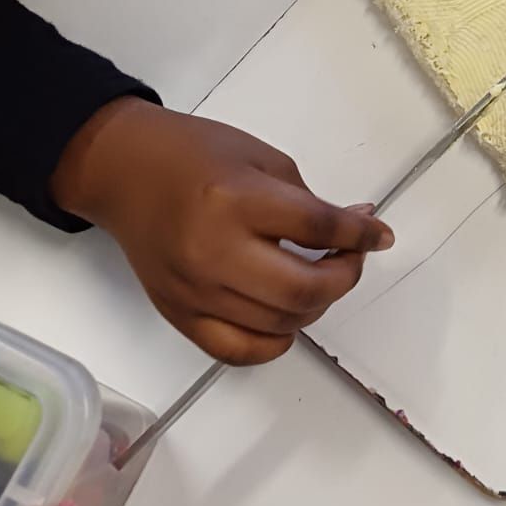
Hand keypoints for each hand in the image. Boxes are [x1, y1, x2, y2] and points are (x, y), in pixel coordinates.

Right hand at [50, 98, 393, 364]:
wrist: (124, 171)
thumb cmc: (195, 154)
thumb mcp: (262, 159)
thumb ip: (309, 201)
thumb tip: (357, 230)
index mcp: (237, 201)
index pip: (318, 228)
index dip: (361, 234)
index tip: (380, 236)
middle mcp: (214, 252)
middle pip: (303, 289)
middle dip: (344, 276)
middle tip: (350, 258)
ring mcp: (195, 291)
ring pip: (280, 323)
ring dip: (315, 305)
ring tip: (319, 278)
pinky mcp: (179, 316)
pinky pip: (240, 351)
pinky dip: (276, 341)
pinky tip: (287, 314)